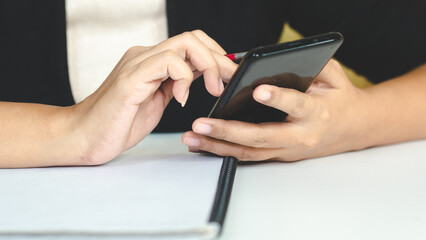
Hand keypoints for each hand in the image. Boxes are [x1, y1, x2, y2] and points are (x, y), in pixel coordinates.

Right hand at [67, 30, 236, 164]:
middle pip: (192, 38)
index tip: (230, 76)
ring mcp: (137, 64)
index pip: (191, 44)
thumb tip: (201, 78)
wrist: (83, 138)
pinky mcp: (131, 78)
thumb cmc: (117, 124)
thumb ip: (175, 86)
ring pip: (184, 43)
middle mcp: (144, 56)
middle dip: (219, 58)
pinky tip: (181, 99)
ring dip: (208, 65)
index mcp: (151, 62)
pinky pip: (167, 62)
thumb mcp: (157, 102)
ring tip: (211, 89)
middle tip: (228, 81)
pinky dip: (184, 78)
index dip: (216, 56)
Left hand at [182, 60, 369, 160]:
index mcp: (316, 112)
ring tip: (193, 138)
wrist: (352, 128)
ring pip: (249, 152)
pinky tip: (204, 146)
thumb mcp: (335, 76)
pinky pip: (248, 156)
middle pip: (261, 136)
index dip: (278, 98)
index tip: (258, 90)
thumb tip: (283, 57)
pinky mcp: (278, 155)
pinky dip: (225, 151)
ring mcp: (287, 150)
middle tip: (202, 124)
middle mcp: (300, 136)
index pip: (296, 105)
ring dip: (218, 146)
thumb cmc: (340, 99)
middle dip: (228, 131)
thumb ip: (313, 65)